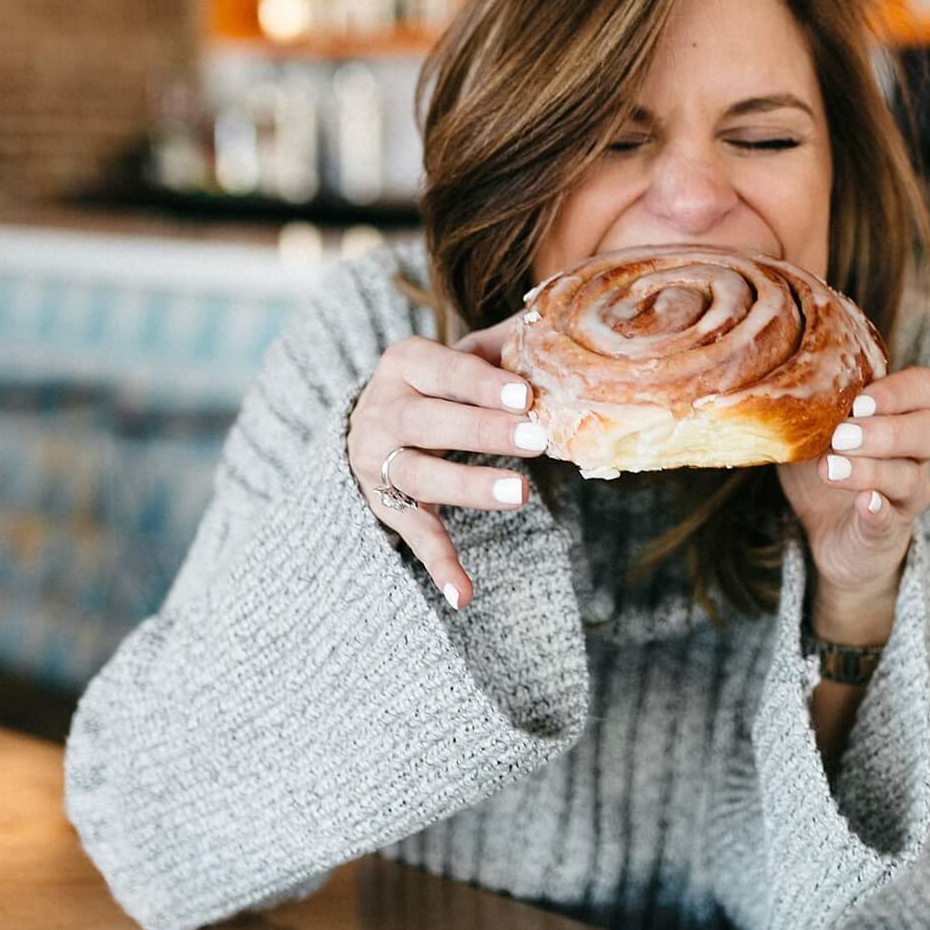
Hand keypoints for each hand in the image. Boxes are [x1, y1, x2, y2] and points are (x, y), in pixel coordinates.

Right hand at [346, 315, 547, 609]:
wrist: (370, 423)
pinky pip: (414, 537)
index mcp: (404, 364)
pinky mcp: (386, 506)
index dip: (483, 384)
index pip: (445, 371)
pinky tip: (463, 595)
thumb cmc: (437, 384)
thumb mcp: (459, 357)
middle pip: (427, 422)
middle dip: (483, 431)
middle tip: (536, 439)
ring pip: (419, 476)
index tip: (525, 395)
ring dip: (468, 487)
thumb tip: (559, 335)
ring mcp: (378, 462)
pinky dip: (439, 566)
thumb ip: (503, 347)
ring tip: (520, 495)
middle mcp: (382, 410)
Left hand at [778, 366, 929, 638]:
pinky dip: (878, 509)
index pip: (925, 389)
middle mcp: (916, 453)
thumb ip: (811, 407)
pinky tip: (863, 502)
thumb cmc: (829, 467)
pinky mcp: (892, 530)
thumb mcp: (816, 432)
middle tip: (840, 435)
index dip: (899, 391)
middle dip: (885, 430)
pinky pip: (893, 518)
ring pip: (909, 476)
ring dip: (870, 469)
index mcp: (902, 416)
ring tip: (829, 468)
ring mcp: (908, 493)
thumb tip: (768, 382)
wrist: (831, 534)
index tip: (858, 401)